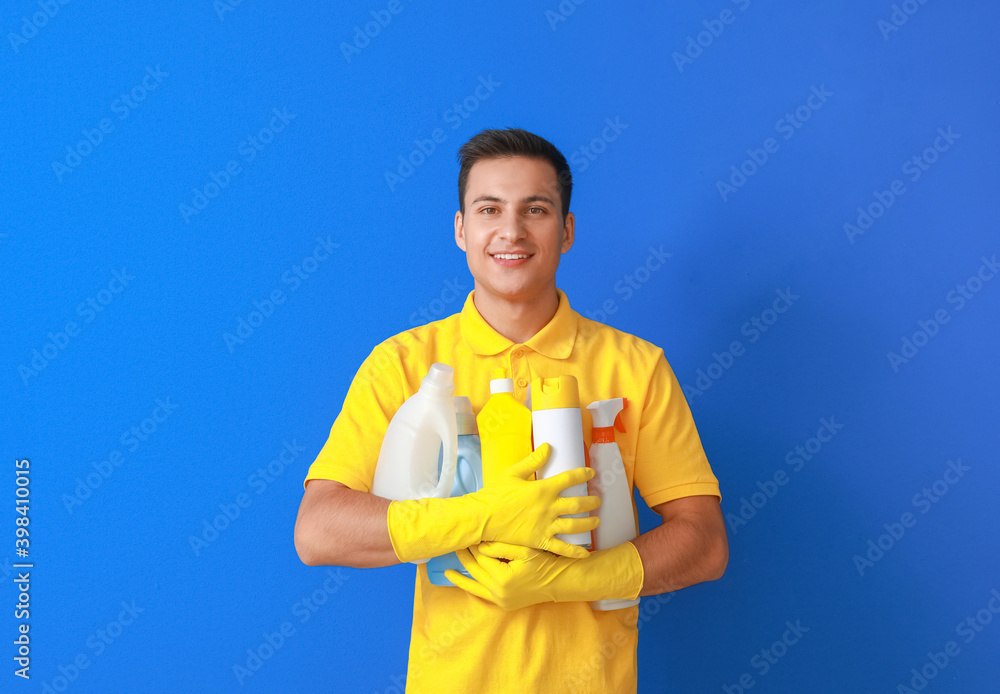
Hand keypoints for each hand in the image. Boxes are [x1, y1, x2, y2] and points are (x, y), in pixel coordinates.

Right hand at [385, 444, 598, 563]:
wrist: (482, 517)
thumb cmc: (495, 494)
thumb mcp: (513, 472)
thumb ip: (533, 460)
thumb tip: (548, 447)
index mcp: (543, 488)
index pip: (569, 479)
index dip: (583, 474)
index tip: (591, 473)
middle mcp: (548, 507)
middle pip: (578, 503)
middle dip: (591, 501)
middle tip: (598, 500)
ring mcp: (545, 525)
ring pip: (575, 525)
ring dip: (589, 523)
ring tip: (596, 521)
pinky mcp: (539, 540)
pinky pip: (561, 548)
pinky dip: (575, 551)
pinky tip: (585, 553)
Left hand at [445, 540, 643, 610]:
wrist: (560, 582)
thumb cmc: (545, 562)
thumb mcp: (526, 550)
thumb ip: (502, 546)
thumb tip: (480, 544)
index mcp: (503, 578)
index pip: (481, 557)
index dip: (473, 543)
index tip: (466, 531)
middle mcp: (499, 592)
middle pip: (475, 569)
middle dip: (464, 555)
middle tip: (454, 542)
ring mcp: (500, 600)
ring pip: (473, 584)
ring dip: (461, 573)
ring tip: (446, 564)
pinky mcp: (502, 603)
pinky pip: (480, 594)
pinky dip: (467, 586)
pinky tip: (455, 578)